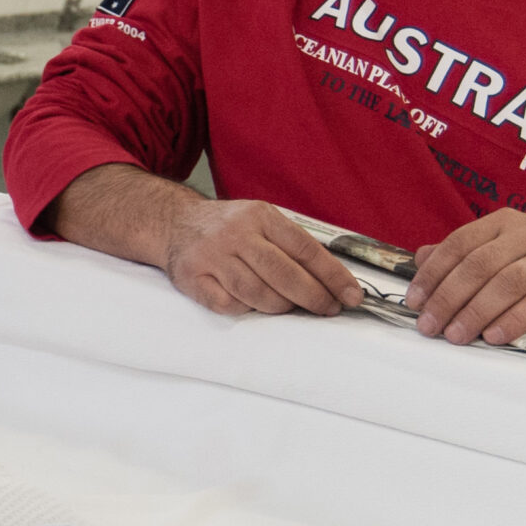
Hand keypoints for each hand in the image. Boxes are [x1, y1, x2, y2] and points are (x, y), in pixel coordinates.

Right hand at [162, 199, 365, 317]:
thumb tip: (333, 281)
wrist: (174, 222)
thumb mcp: (261, 220)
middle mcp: (236, 233)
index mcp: (260, 216)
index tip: (351, 295)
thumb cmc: (229, 227)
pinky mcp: (194, 278)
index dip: (332, 275)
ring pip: (257, 293)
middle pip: (283, 273)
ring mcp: (213, 256)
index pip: (305, 249)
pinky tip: (252, 303)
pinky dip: (246, 309)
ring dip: (281, 306)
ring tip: (290, 306)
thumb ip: (291, 244)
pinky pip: (229, 304)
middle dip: (313, 297)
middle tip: (328, 309)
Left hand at [405, 208, 525, 345]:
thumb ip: (464, 254)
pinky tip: (495, 337)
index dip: (433, 273)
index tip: (414, 301)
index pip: (459, 243)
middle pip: (479, 265)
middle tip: (430, 326)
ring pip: (507, 282)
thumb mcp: (504, 252)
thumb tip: (419, 257)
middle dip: (449, 297)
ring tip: (456, 336)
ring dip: (476, 312)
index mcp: (505, 223)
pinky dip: (515, 319)